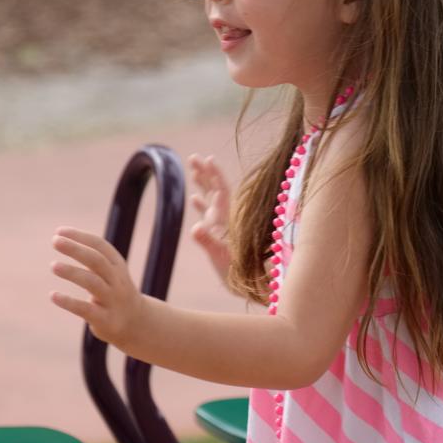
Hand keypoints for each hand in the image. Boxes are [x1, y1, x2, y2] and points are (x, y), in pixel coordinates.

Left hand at [48, 226, 148, 347]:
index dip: (80, 237)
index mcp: (117, 265)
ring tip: (53, 265)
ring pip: (92, 282)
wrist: (137, 323)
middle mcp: (117, 280)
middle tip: (55, 241)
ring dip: (72, 272)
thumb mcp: (111, 272)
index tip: (58, 231)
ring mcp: (112, 300)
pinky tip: (53, 295)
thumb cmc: (115, 292)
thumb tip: (62, 238)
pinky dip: (69, 301)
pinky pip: (86, 309)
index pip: (100, 245)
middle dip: (76, 249)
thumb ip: (92, 258)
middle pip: (97, 260)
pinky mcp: (105, 319)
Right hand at [186, 153, 233, 279]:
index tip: (208, 158)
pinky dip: (202, 204)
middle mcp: (226, 219)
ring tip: (193, 171)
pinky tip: (194, 198)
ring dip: (203, 185)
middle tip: (193, 157)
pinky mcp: (218, 235)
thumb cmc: (237, 273)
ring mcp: (222, 226)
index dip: (215, 174)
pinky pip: (208, 214)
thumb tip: (195, 228)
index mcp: (228, 220)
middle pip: (215, 189)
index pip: (221, 190)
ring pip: (211, 199)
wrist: (249, 285)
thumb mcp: (220, 258)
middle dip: (205, 173)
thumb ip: (208, 242)